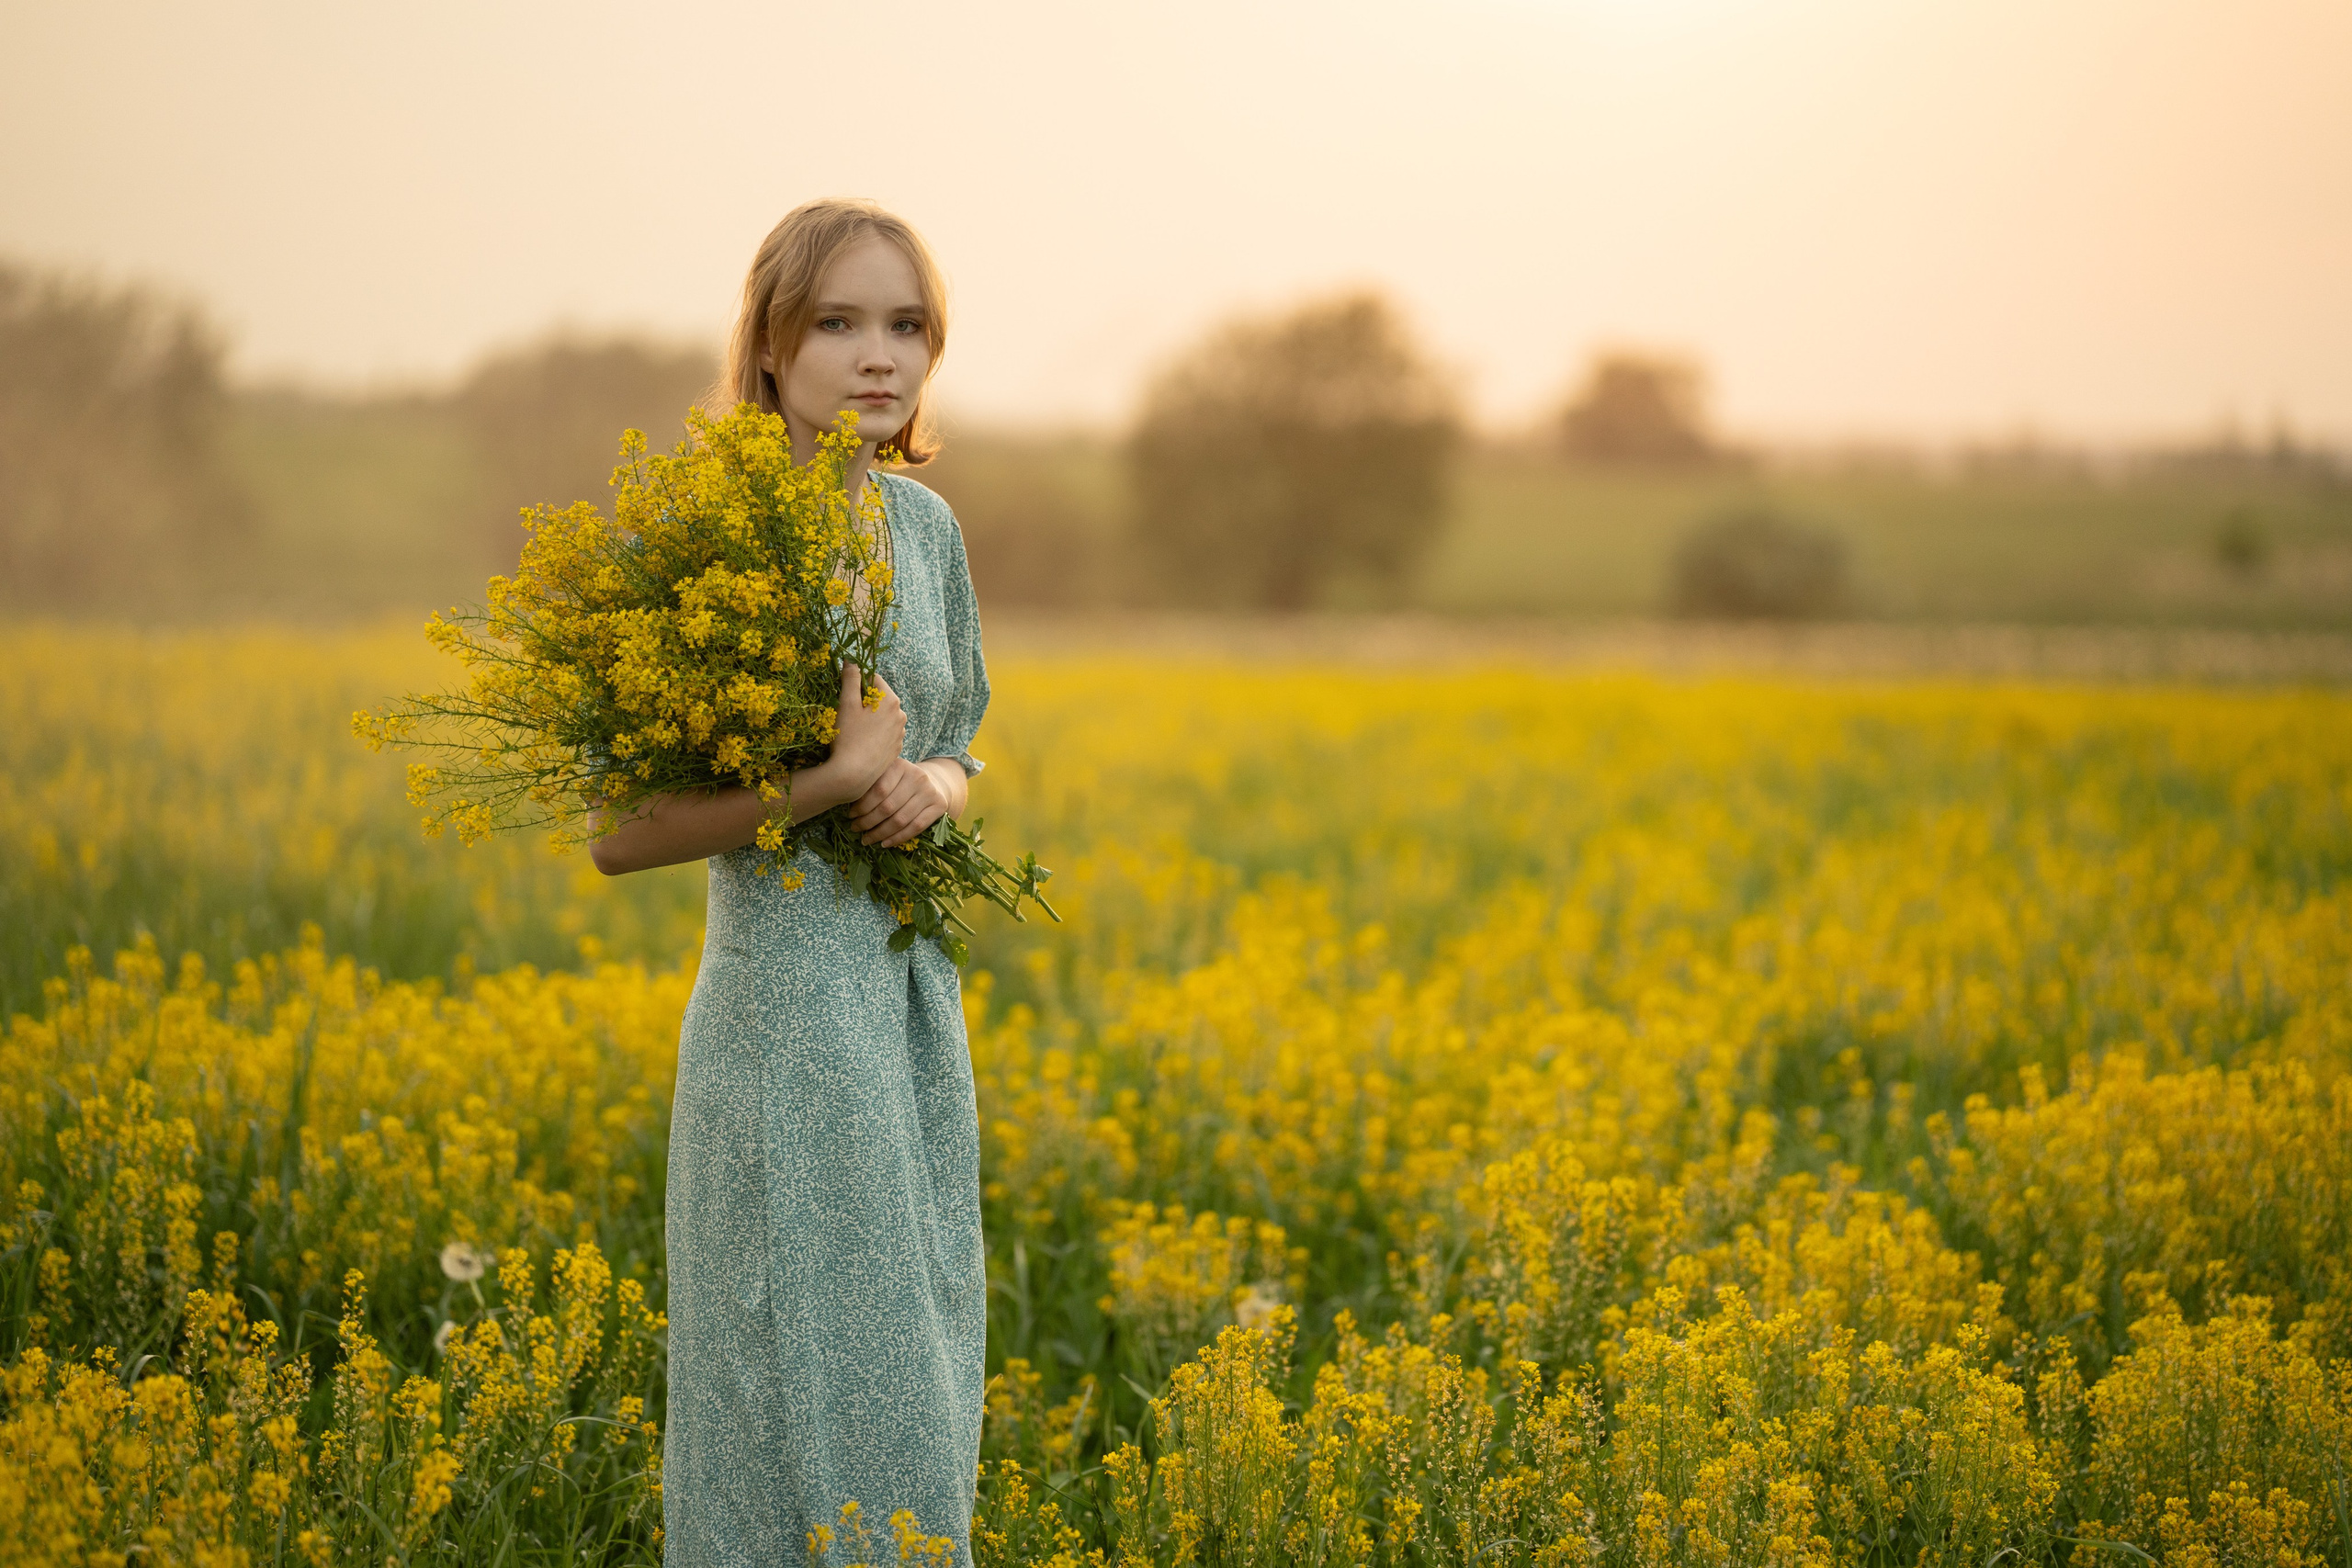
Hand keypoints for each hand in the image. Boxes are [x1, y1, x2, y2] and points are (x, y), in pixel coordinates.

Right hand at [825, 662, 905, 798]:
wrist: (854, 775)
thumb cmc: (848, 737)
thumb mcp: (846, 704)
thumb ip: (851, 678)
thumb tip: (852, 659)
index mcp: (891, 699)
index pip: (873, 679)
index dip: (856, 684)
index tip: (845, 695)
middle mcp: (901, 714)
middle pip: (879, 698)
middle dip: (863, 702)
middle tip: (847, 716)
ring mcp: (900, 732)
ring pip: (881, 716)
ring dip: (868, 718)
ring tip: (853, 732)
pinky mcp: (896, 748)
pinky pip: (884, 732)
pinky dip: (873, 733)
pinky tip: (861, 743)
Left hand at [847, 758, 959, 847]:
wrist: (932, 782)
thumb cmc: (899, 782)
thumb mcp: (885, 776)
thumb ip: (870, 785)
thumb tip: (845, 802)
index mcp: (900, 765)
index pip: (878, 790)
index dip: (862, 806)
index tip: (850, 816)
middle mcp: (917, 776)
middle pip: (888, 807)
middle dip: (868, 822)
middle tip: (855, 829)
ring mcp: (930, 791)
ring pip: (900, 820)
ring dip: (880, 833)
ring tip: (866, 839)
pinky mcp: (939, 805)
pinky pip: (915, 827)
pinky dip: (897, 838)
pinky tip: (884, 843)